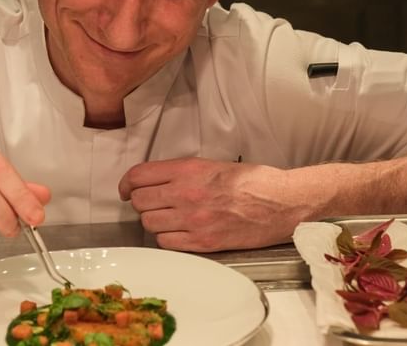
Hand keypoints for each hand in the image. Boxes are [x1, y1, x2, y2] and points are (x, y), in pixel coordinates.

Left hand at [119, 158, 307, 251]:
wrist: (281, 202)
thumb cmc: (251, 181)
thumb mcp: (212, 164)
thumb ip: (181, 172)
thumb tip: (153, 180)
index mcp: (188, 170)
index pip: (139, 176)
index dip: (126, 183)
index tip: (126, 188)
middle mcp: (186, 194)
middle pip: (139, 201)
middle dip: (140, 202)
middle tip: (149, 203)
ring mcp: (193, 220)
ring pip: (149, 223)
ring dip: (152, 220)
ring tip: (166, 217)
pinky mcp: (202, 242)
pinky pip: (166, 242)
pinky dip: (166, 238)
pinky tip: (176, 231)